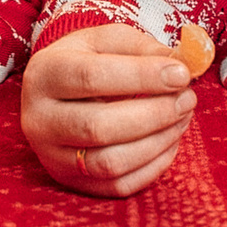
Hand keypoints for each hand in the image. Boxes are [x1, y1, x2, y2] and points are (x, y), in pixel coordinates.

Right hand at [20, 22, 194, 197]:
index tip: (181, 74)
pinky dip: (153, 166)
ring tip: (182, 118)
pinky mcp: (71, 182)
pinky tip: (168, 141)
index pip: (91, 77)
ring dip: (158, 141)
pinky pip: (119, 186)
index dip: (142, 76)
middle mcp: (38, 119)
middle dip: (154, 114)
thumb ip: (143, 48)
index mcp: (44, 74)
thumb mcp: (107, 41)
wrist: (57, 94)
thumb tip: (182, 65)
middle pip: (98, 126)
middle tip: (187, 99)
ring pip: (110, 162)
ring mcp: (51, 156)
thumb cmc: (87, 61)